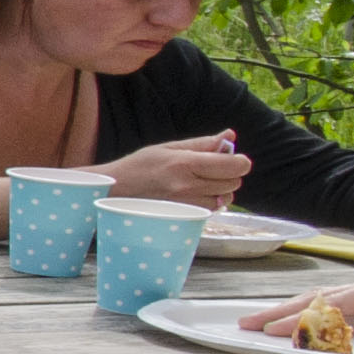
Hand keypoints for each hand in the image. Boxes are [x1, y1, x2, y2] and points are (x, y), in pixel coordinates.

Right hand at [105, 133, 250, 209]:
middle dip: (229, 174)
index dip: (239, 161)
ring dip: (221, 190)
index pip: (234, 165)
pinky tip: (195, 195)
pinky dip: (210, 202)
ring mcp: (186, 204)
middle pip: (233, 183)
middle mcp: (188, 186)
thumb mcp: (169, 147)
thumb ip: (202, 143)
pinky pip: (212, 210)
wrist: (114, 192)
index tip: (232, 158)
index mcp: (186, 163)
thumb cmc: (140, 165)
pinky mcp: (184, 217)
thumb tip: (230, 136)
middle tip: (212, 169)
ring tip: (201, 183)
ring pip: (225, 198)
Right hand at [264, 267, 353, 353]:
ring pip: (327, 298)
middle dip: (282, 310)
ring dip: (294, 310)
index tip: (276, 330)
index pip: (338, 303)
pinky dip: (315, 313)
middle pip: (321, 296)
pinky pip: (341, 306)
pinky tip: (302, 322)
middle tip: (247, 324)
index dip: (305, 318)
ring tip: (262, 322)